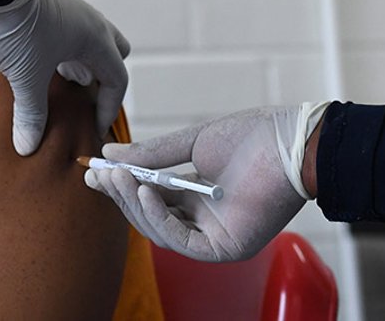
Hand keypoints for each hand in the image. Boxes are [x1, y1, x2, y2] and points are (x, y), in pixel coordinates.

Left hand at [0, 0, 130, 155]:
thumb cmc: (18, 28)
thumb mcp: (25, 76)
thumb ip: (31, 114)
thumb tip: (28, 147)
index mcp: (96, 40)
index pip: (117, 80)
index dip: (109, 109)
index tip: (95, 130)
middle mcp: (92, 24)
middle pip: (113, 56)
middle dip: (103, 81)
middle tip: (84, 103)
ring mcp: (73, 13)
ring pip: (92, 44)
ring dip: (84, 67)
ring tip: (63, 89)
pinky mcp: (54, 8)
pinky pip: (73, 36)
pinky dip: (68, 55)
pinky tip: (45, 66)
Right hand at [84, 104, 327, 261]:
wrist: (291, 141)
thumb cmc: (252, 136)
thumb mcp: (192, 142)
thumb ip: (152, 155)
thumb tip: (109, 154)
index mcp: (199, 194)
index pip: (151, 196)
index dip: (122, 184)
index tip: (93, 168)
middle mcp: (205, 218)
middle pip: (152, 216)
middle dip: (122, 195)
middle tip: (96, 174)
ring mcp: (216, 235)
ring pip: (162, 230)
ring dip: (135, 204)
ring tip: (116, 178)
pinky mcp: (226, 248)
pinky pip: (182, 240)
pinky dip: (160, 219)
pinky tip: (145, 193)